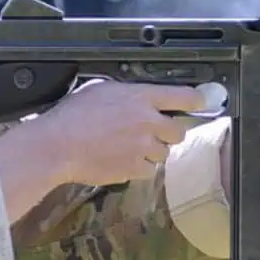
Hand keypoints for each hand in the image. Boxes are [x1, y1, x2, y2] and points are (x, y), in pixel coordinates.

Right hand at [35, 81, 207, 186]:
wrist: (57, 146)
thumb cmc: (71, 116)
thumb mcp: (100, 89)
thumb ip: (127, 93)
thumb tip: (139, 96)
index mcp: (140, 97)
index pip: (184, 96)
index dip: (197, 100)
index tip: (202, 103)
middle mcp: (148, 121)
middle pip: (179, 130)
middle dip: (168, 132)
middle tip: (152, 132)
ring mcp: (143, 147)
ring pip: (164, 152)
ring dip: (152, 151)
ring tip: (129, 148)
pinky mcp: (135, 169)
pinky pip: (149, 170)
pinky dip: (139, 167)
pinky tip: (121, 160)